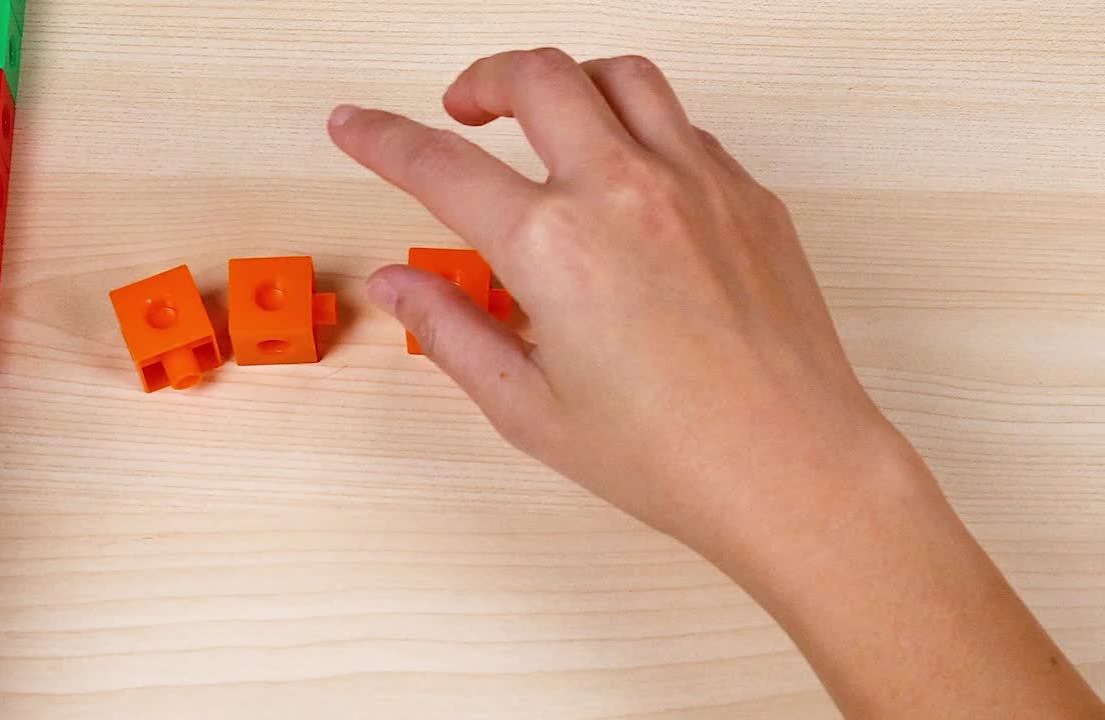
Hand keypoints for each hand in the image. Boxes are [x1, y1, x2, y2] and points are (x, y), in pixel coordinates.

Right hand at [328, 49, 903, 564]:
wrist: (793, 469)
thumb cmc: (669, 455)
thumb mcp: (529, 406)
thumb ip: (450, 329)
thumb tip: (396, 286)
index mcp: (553, 245)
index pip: (439, 164)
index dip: (380, 138)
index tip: (355, 125)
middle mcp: (623, 191)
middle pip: (535, 75)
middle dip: (480, 79)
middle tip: (461, 108)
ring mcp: (696, 182)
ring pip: (620, 74)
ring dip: (567, 82)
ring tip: (548, 119)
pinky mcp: (748, 195)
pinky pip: (684, 125)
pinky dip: (639, 127)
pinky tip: (627, 177)